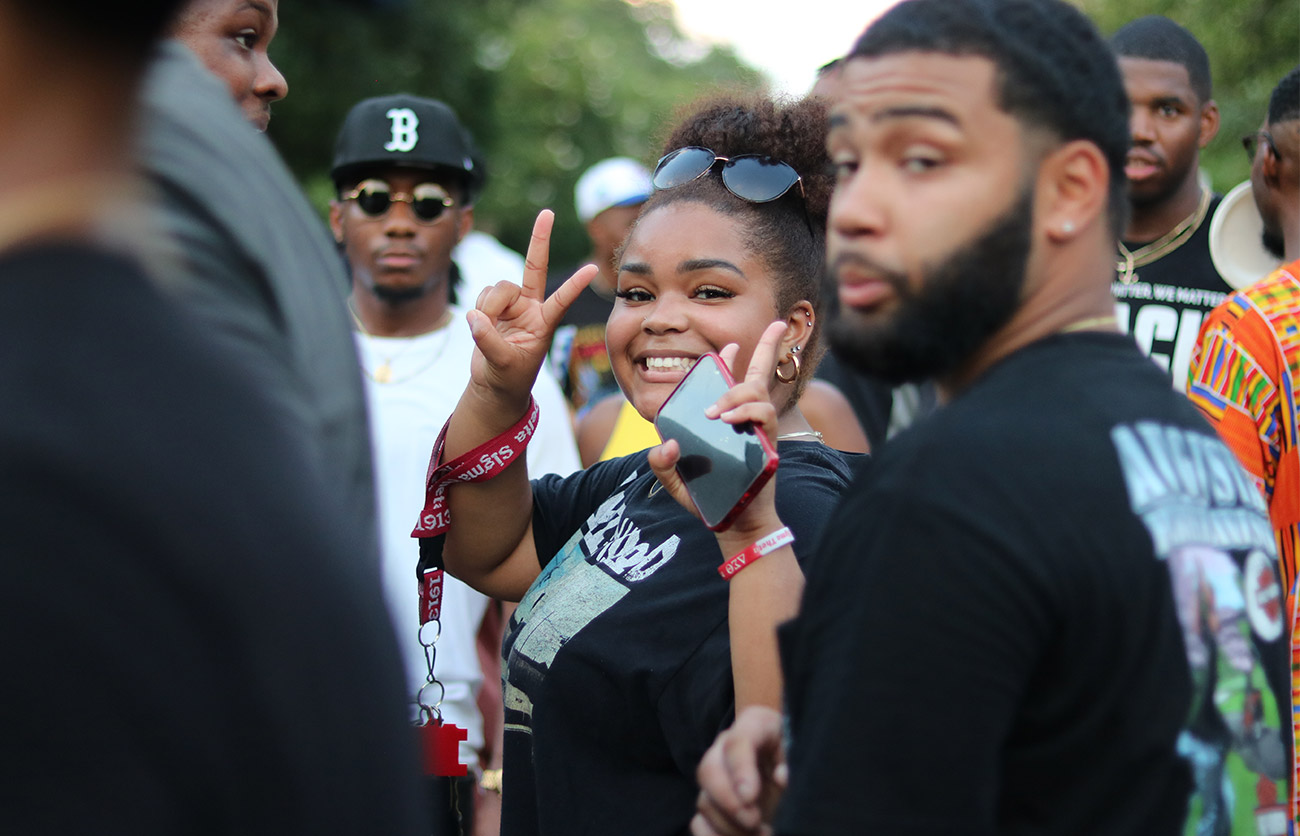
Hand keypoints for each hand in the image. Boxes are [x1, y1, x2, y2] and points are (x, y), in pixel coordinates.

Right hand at [466, 209, 596, 402]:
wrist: (495, 383)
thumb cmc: (508, 377)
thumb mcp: (502, 364)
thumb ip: (488, 340)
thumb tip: (473, 316)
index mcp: (544, 322)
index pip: (562, 300)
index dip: (575, 285)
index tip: (593, 269)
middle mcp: (531, 307)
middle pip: (533, 268)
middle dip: (539, 240)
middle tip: (548, 212)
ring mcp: (513, 304)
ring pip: (498, 287)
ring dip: (488, 306)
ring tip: (488, 328)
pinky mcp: (494, 305)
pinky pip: (483, 294)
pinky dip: (478, 309)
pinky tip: (481, 324)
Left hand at [647, 320, 786, 536]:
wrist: (733, 525)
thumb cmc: (707, 499)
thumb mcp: (675, 481)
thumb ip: (661, 463)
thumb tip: (666, 443)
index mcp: (725, 420)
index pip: (731, 382)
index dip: (731, 359)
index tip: (729, 344)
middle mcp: (744, 418)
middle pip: (759, 374)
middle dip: (769, 346)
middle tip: (778, 325)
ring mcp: (757, 427)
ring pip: (755, 390)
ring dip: (734, 392)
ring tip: (715, 412)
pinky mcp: (766, 441)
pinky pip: (762, 414)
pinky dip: (745, 410)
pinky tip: (729, 418)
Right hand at [691, 706, 787, 835]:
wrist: (794, 768)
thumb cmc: (800, 755)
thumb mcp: (802, 751)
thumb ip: (793, 762)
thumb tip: (782, 777)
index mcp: (754, 725)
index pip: (737, 742)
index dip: (740, 770)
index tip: (750, 796)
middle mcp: (726, 748)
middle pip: (708, 770)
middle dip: (729, 802)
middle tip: (754, 821)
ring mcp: (716, 777)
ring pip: (705, 802)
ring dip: (729, 827)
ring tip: (762, 834)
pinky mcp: (713, 804)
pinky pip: (699, 823)